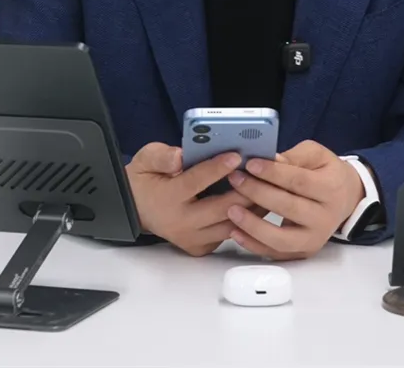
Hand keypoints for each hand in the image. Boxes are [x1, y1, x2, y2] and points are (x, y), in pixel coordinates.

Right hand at [125, 143, 266, 257]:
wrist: (136, 208)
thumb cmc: (146, 180)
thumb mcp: (146, 159)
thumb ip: (162, 156)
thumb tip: (180, 156)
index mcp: (168, 198)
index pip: (197, 182)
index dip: (217, 168)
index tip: (236, 156)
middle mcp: (182, 223)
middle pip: (222, 208)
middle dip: (246, 190)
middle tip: (263, 172)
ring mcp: (192, 238)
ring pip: (231, 225)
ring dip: (251, 207)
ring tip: (267, 187)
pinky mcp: (201, 247)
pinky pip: (228, 235)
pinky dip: (245, 220)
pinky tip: (256, 204)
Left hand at [225, 141, 365, 260]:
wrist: (346, 199)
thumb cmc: (326, 173)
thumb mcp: (317, 155)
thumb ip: (294, 156)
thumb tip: (270, 160)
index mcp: (331, 189)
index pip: (299, 182)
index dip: (273, 173)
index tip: (250, 164)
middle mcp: (325, 218)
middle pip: (288, 208)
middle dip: (258, 193)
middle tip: (235, 180)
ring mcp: (314, 239)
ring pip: (281, 239)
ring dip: (253, 226)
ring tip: (231, 210)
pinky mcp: (303, 252)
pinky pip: (276, 253)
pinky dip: (254, 244)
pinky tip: (236, 231)